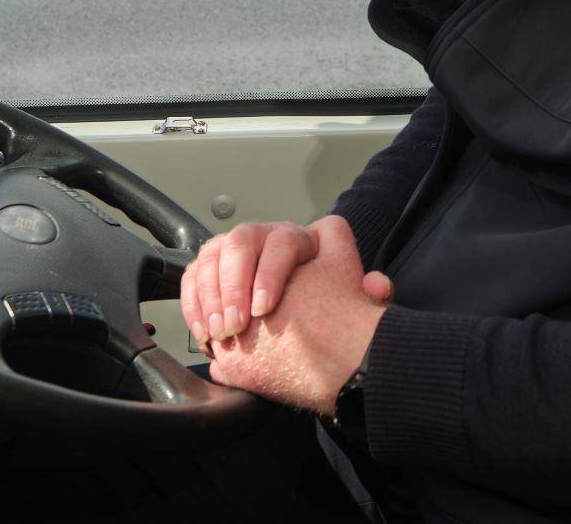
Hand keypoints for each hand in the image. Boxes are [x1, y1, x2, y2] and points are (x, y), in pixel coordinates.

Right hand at [179, 215, 395, 349]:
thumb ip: (366, 292)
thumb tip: (377, 285)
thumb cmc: (329, 311)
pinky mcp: (213, 269)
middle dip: (233, 285)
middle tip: (235, 325)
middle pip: (243, 241)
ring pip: (213, 254)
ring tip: (218, 334)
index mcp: (302, 240)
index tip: (266, 310)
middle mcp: (267, 237)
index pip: (284, 242)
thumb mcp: (352, 302)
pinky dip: (193, 302)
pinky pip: (194, 275)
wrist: (307, 326)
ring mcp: (236, 250)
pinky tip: (203, 332)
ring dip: (210, 296)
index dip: (271, 273)